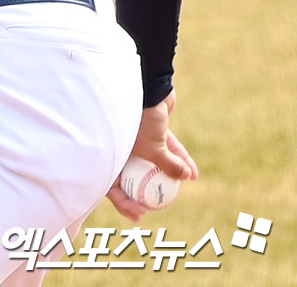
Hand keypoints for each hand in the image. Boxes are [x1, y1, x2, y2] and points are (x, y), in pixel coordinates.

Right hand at [106, 91, 198, 221]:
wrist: (145, 87)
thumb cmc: (139, 119)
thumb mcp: (154, 149)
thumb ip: (169, 165)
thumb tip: (185, 178)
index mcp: (109, 152)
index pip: (111, 184)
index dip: (124, 202)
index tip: (140, 214)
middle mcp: (120, 146)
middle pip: (133, 175)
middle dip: (148, 190)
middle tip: (161, 204)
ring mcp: (136, 137)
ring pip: (152, 161)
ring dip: (169, 173)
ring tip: (185, 184)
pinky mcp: (151, 129)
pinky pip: (164, 148)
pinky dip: (177, 158)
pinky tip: (192, 171)